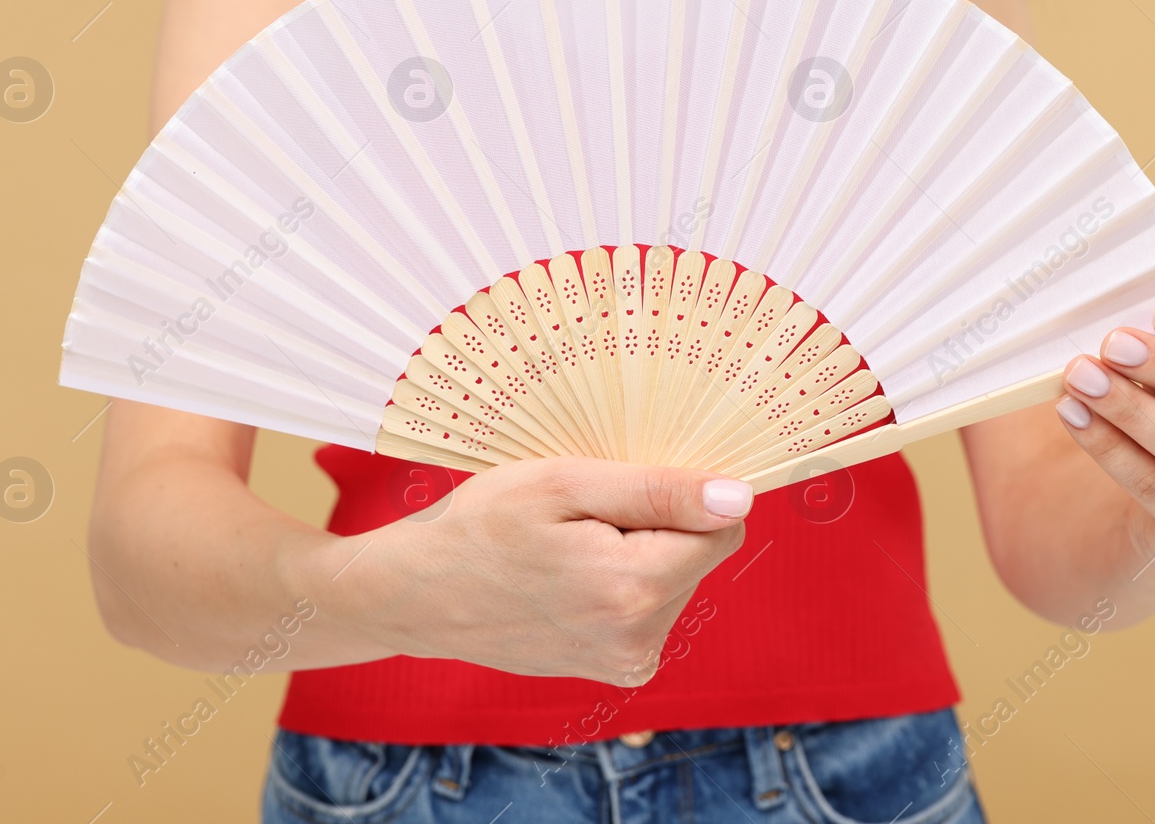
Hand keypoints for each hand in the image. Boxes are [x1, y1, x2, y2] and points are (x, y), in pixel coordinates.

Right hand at [325, 457, 750, 685]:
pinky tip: (567, 576)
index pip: (721, 526)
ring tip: (565, 548)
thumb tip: (738, 498)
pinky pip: (648, 608)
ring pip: (674, 580)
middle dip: (653, 527)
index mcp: (634, 588)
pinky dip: (619, 585)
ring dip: (635, 555)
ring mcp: (627, 661)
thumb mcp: (564, 484)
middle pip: (697, 554)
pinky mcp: (615, 669)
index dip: (679, 495)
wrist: (415, 594)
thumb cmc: (480, 525)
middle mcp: (641, 638)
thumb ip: (658, 492)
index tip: (623, 487)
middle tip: (579, 518)